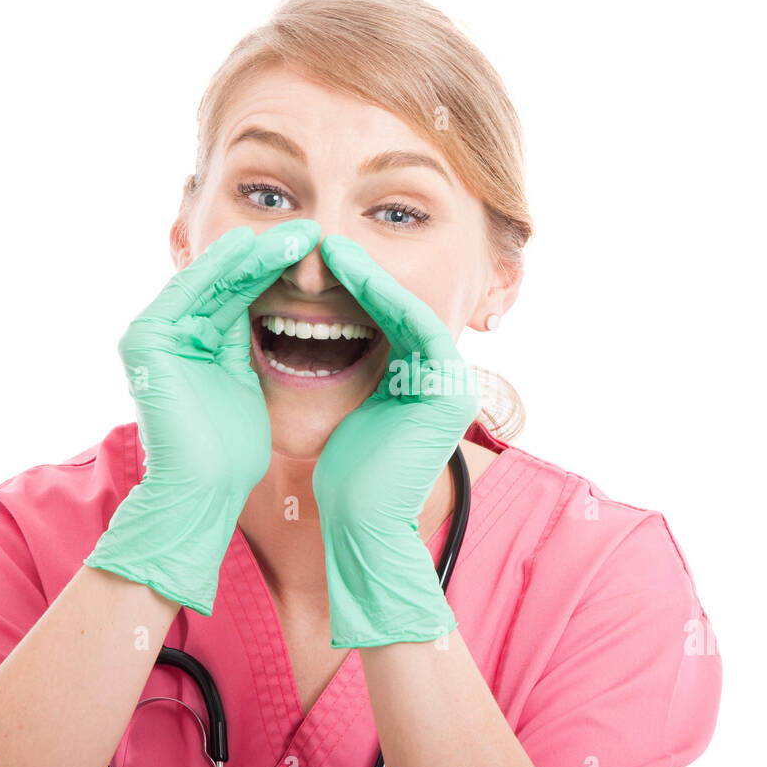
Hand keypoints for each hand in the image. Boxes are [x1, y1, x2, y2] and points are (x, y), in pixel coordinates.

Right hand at [85, 219, 320, 614]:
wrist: (200, 494)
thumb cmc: (228, 455)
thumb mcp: (245, 386)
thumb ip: (245, 348)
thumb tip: (273, 316)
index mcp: (191, 341)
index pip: (239, 293)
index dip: (278, 270)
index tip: (321, 254)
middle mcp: (168, 330)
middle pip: (226, 279)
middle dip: (270, 253)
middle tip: (314, 231)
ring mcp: (153, 332)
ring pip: (212, 278)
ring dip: (256, 253)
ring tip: (298, 235)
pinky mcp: (147, 339)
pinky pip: (193, 292)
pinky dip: (227, 269)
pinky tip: (261, 249)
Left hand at [312, 234, 480, 646]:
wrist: (363, 526)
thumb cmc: (349, 479)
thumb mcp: (353, 410)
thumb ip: (359, 374)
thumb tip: (330, 338)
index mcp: (424, 382)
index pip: (390, 319)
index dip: (355, 284)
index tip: (314, 259)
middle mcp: (445, 377)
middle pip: (402, 308)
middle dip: (361, 271)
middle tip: (320, 239)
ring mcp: (453, 383)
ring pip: (410, 308)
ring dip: (370, 273)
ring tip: (330, 246)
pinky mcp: (450, 391)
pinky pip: (415, 325)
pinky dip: (382, 295)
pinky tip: (348, 271)